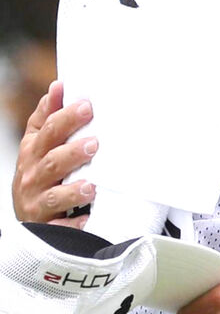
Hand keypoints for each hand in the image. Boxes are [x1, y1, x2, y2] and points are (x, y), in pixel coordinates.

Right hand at [13, 82, 96, 224]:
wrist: (31, 215)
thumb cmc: (41, 171)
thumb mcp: (40, 142)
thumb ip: (49, 115)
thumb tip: (60, 85)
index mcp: (33, 151)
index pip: (48, 131)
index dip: (65, 118)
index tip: (87, 106)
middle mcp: (32, 176)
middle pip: (52, 162)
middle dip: (72, 152)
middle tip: (94, 143)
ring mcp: (37, 203)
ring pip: (55, 196)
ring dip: (74, 190)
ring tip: (92, 185)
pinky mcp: (48, 227)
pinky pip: (62, 228)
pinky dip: (75, 226)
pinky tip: (89, 220)